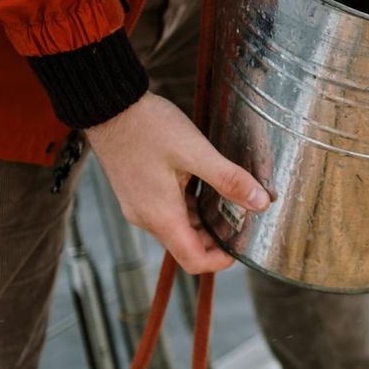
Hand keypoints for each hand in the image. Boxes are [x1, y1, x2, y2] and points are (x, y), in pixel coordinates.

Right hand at [86, 93, 270, 273]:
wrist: (108, 107)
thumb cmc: (148, 127)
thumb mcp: (195, 152)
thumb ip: (229, 179)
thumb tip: (260, 202)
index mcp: (161, 216)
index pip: (193, 260)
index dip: (221, 261)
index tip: (242, 247)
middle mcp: (147, 218)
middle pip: (187, 245)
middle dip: (217, 239)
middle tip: (243, 219)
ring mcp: (140, 206)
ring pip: (178, 227)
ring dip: (204, 222)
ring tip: (231, 202)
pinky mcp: (138, 192)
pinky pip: (168, 211)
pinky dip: (190, 208)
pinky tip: (207, 188)